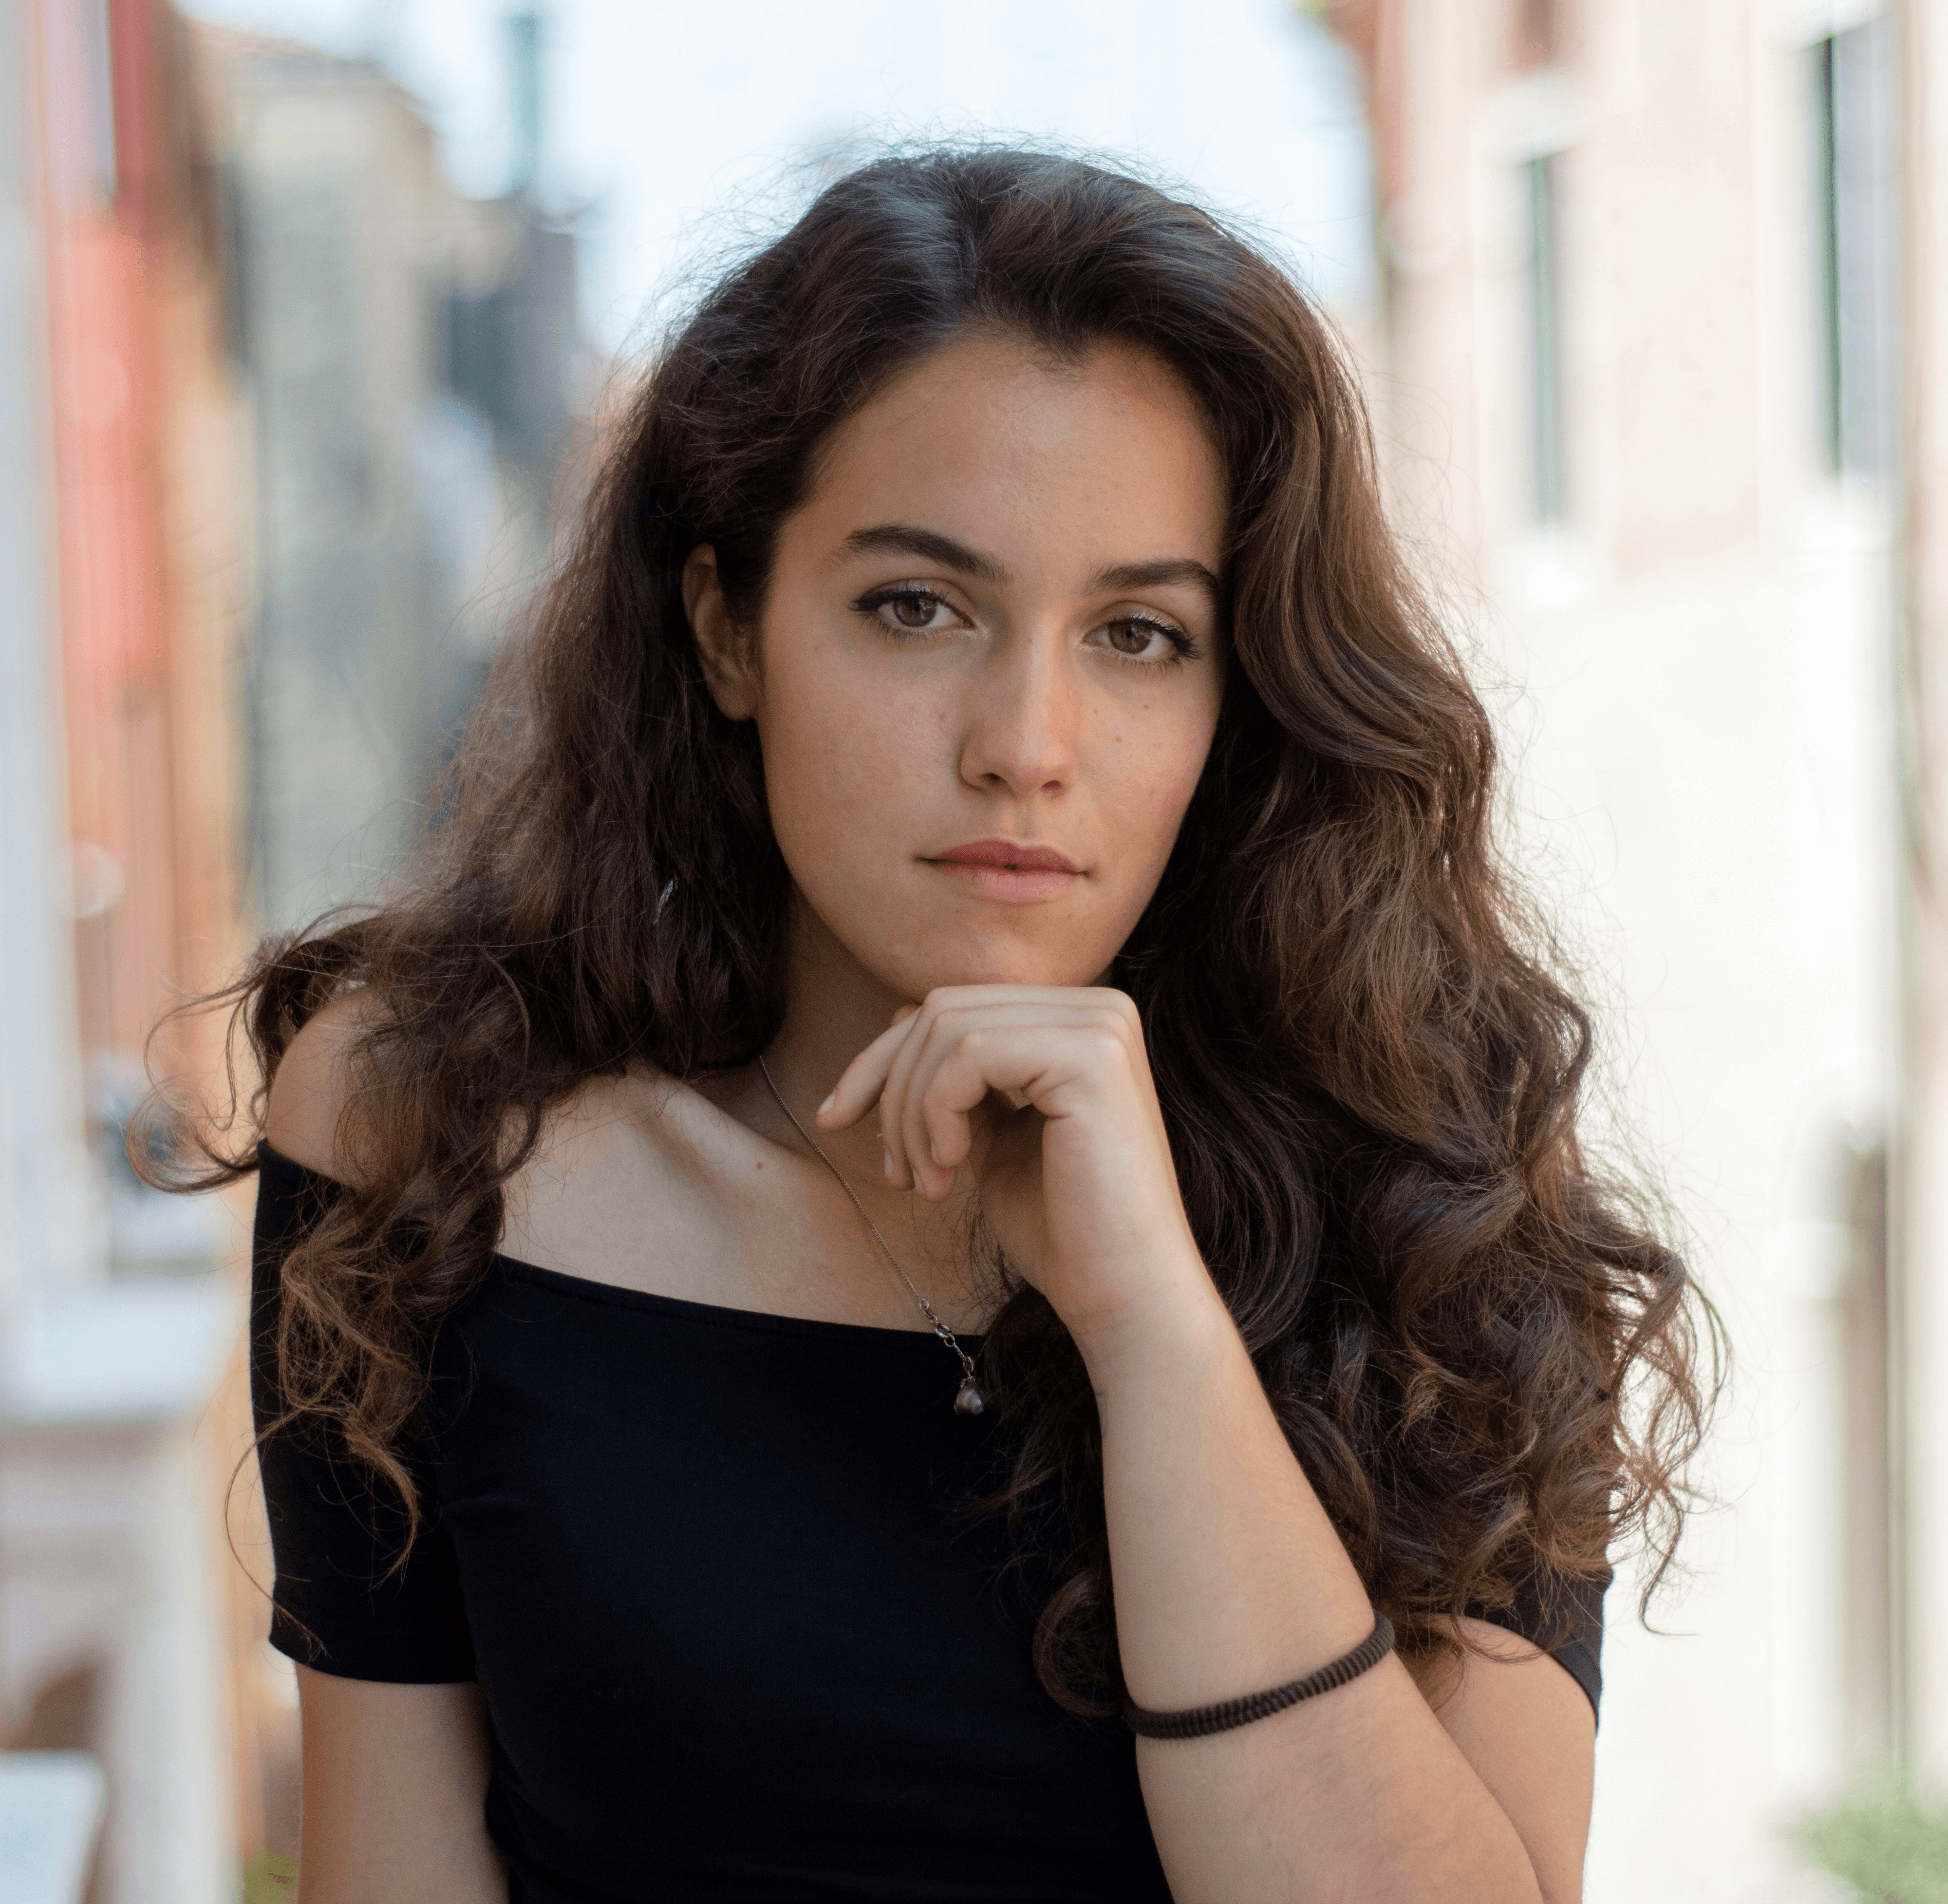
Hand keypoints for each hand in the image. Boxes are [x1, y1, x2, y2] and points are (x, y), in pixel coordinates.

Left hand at [817, 986, 1218, 1352]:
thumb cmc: (1061, 1230)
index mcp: (1080, 1021)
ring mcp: (1100, 1027)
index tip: (837, 1118)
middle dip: (889, 1088)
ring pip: (947, 1031)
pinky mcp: (1091, 1057)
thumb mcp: (993, 1137)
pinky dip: (936, 1113)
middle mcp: (1100, 1008)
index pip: (953, 1009)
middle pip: (942, 1010)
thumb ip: (960, 1082)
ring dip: (911, 1112)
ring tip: (923, 1182)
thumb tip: (896, 1028)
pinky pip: (970, 1055)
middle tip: (894, 1171)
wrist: (1125, 1295)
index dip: (882, 1060)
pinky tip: (948, 1170)